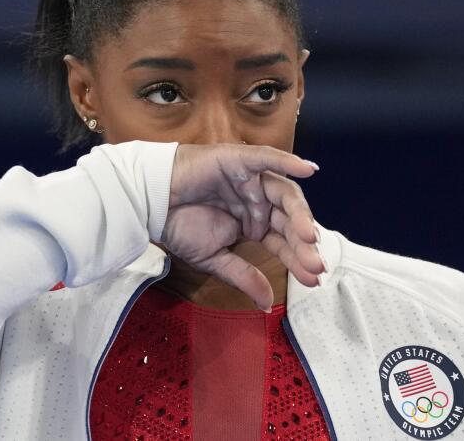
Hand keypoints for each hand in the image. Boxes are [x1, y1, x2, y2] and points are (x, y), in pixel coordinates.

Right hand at [163, 144, 325, 311]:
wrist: (148, 204)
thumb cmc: (178, 226)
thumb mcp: (215, 258)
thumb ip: (244, 276)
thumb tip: (267, 305)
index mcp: (253, 222)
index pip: (283, 240)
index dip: (298, 259)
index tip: (313, 280)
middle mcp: (256, 200)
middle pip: (288, 219)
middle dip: (303, 243)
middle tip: (315, 264)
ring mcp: (249, 179)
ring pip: (283, 193)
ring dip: (300, 214)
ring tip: (309, 236)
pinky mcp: (237, 160)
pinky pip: (266, 158)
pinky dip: (288, 161)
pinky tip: (308, 169)